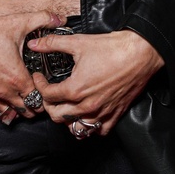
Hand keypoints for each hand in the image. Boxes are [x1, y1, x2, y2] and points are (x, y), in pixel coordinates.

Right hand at [0, 3, 63, 121]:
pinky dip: (1, 104)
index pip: (39, 99)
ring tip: (22, 97)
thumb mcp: (19, 23)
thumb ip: (42, 19)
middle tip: (37, 94)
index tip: (44, 85)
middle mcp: (4, 91)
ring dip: (18, 108)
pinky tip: (4, 93)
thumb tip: (60, 19)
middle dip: (34, 105)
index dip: (45, 94)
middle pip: (27, 111)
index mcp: (17, 78)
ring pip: (10, 114)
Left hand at [28, 29, 163, 135]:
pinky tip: (87, 114)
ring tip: (65, 106)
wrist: (138, 53)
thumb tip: (35, 44)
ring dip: (67, 119)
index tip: (39, 78)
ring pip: (76, 128)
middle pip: (58, 116)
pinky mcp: (115, 114)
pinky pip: (99, 130)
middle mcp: (87, 105)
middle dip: (48, 105)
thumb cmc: (112, 49)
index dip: (39, 85)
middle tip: (48, 93)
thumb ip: (53, 44)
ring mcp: (102, 112)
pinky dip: (90, 126)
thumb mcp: (78, 42)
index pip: (48, 96)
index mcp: (76, 89)